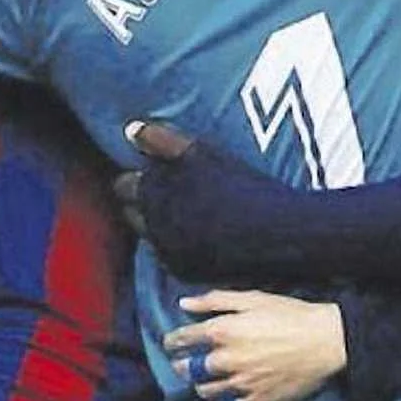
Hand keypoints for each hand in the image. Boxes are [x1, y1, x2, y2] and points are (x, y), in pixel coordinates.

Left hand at [114, 120, 299, 281]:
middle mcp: (153, 225)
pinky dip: (178, 243)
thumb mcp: (200, 152)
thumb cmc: (241, 186)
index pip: (124, 186)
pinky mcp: (184, 270)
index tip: (154, 174)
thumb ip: (159, 139)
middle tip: (170, 192)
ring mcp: (167, 250)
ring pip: (150, 234)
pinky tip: (202, 233)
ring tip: (189, 212)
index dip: (139, 178)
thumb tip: (130, 129)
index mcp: (153, 192)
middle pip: (133, 212)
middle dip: (143, 202)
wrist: (276, 234)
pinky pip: (169, 254)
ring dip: (160, 223)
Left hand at [164, 290, 346, 400]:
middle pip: (190, 368)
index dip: (173, 341)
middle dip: (182, 364)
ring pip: (206, 391)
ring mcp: (241, 384)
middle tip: (183, 362)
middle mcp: (227, 360)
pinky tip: (220, 400)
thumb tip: (185, 303)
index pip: (184, 338)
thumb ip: (215, 300)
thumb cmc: (290, 314)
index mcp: (224, 331)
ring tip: (204, 379)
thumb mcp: (252, 298)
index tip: (171, 342)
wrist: (325, 341)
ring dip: (200, 384)